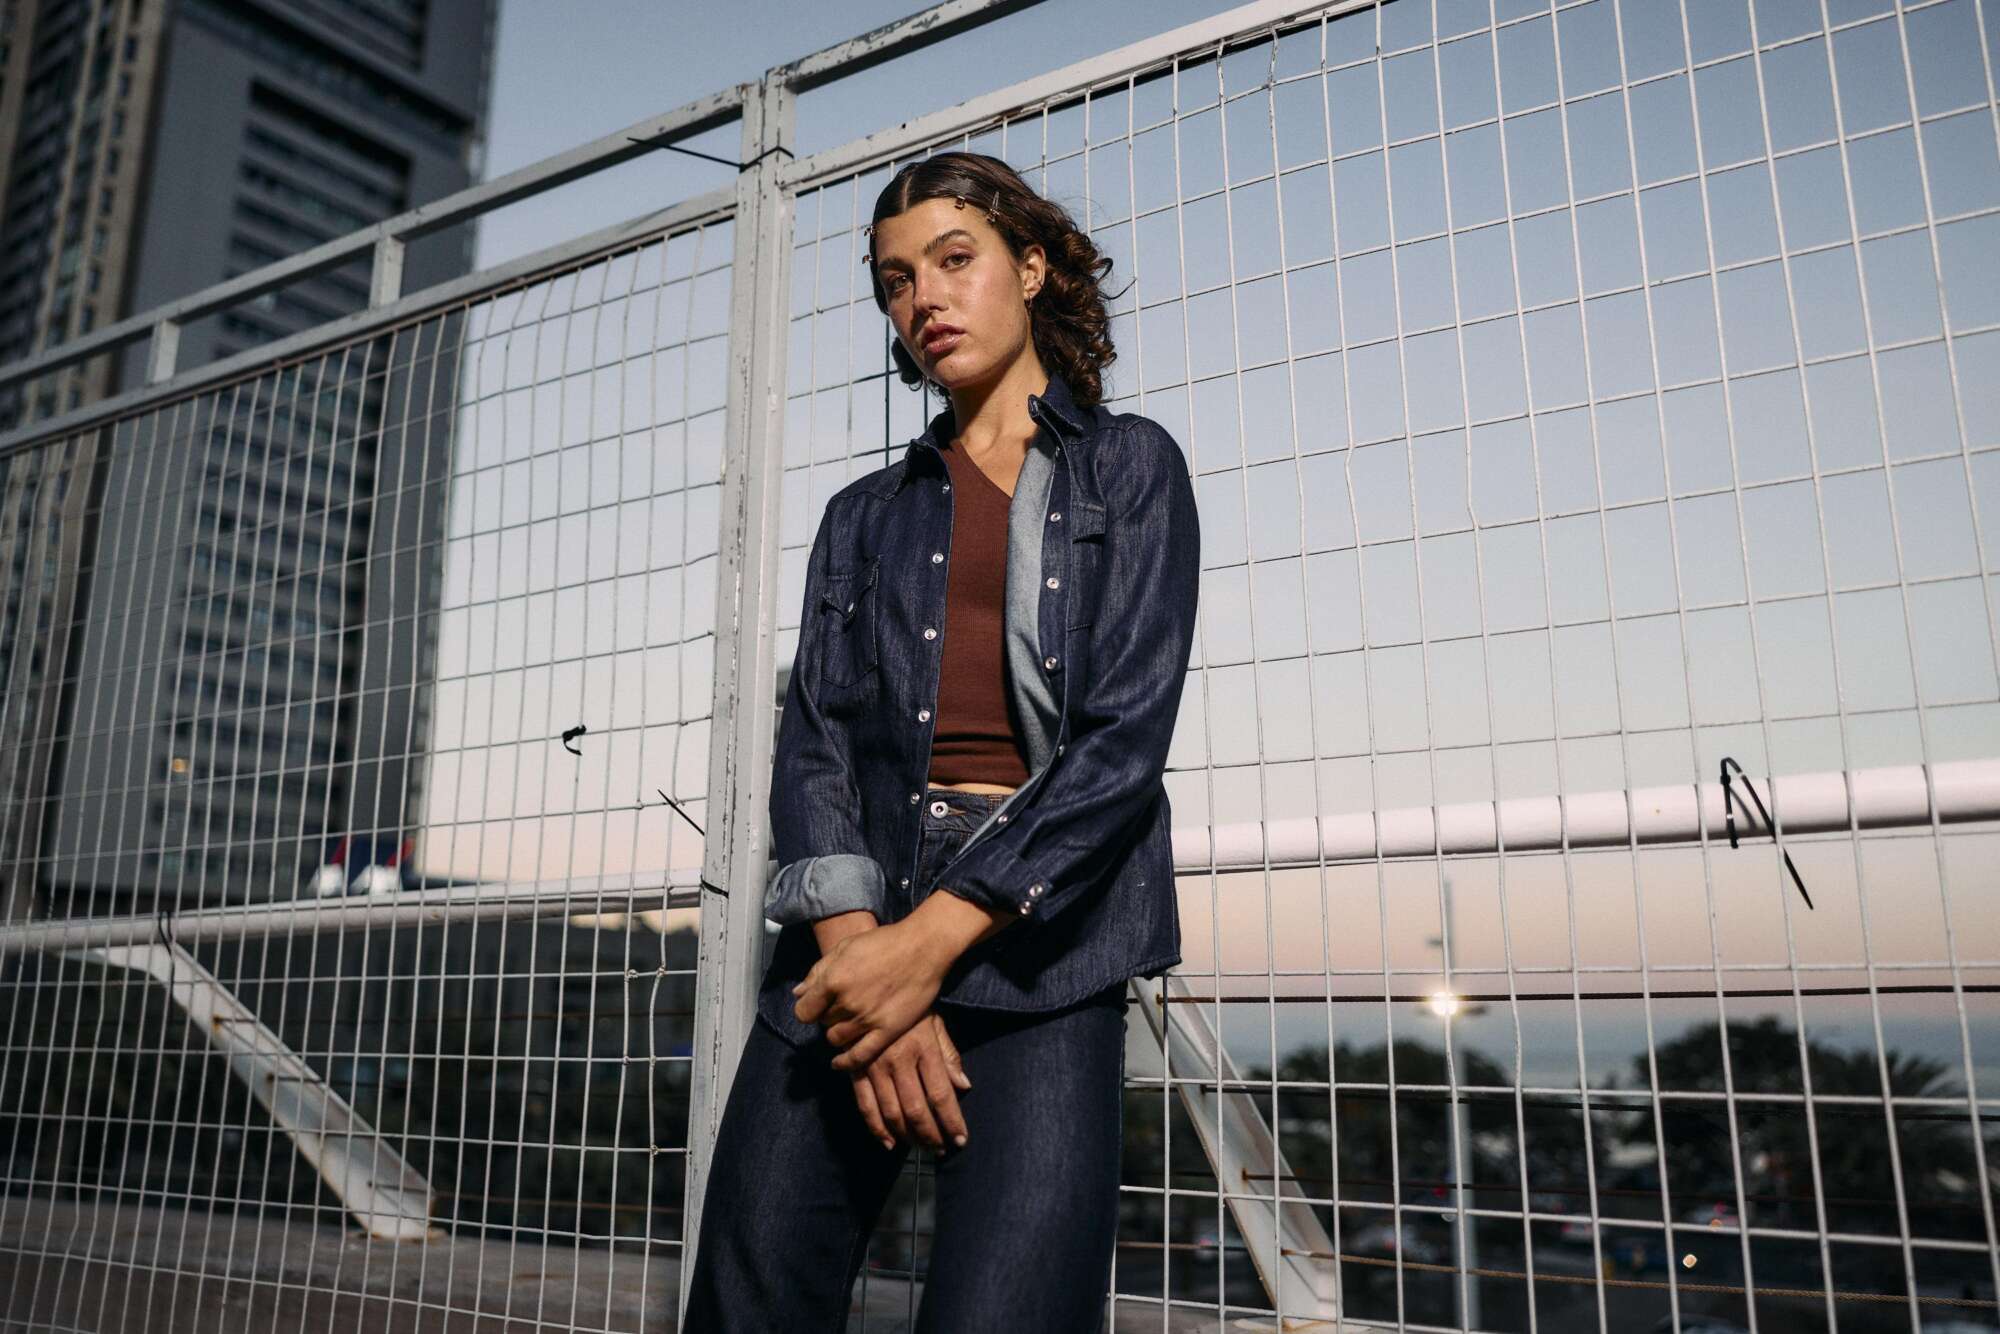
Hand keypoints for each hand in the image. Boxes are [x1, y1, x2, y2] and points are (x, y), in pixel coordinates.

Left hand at [792, 918, 950, 1071]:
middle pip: (822, 1022)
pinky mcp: (887, 1030)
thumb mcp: (846, 947)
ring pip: (836, 1039)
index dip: (808, 1008)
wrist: (923, 946)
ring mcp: (868, 1019)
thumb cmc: (885, 942)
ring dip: (838, 1032)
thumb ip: (819, 971)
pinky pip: (860, 1055)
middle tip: (841, 1007)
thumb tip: (798, 992)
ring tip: (848, 1022)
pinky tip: (840, 1062)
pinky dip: (846, 1062)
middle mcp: (847, 1002)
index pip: (804, 1010)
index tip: (816, 1006)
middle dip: (827, 1015)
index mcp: (834, 979)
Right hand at [849, 1011, 972, 1151]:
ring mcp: (875, 1066)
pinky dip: (876, 1128)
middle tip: (941, 1149)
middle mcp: (899, 1060)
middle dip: (931, 1135)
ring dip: (907, 1136)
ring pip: (892, 1112)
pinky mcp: (856, 1070)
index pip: (941, 1093)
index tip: (960, 1139)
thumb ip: (949, 1055)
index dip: (951, 1120)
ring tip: (921, 1148)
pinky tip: (889, 1142)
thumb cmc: (907, 1007)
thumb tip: (964, 1086)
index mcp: (923, 1048)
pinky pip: (865, 1105)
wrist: (867, 988)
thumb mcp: (934, 1022)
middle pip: (917, 1109)